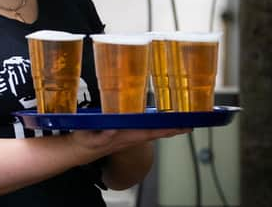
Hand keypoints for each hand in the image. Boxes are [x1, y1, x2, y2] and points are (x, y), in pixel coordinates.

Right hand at [69, 127, 191, 161]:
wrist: (80, 150)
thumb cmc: (85, 143)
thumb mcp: (89, 138)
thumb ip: (101, 136)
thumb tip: (113, 129)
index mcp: (124, 137)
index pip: (151, 132)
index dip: (167, 129)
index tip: (183, 126)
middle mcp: (130, 137)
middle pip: (157, 133)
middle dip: (174, 129)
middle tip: (191, 123)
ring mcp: (129, 135)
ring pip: (153, 131)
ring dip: (167, 127)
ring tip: (182, 122)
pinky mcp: (126, 132)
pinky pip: (145, 129)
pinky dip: (156, 126)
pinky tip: (162, 121)